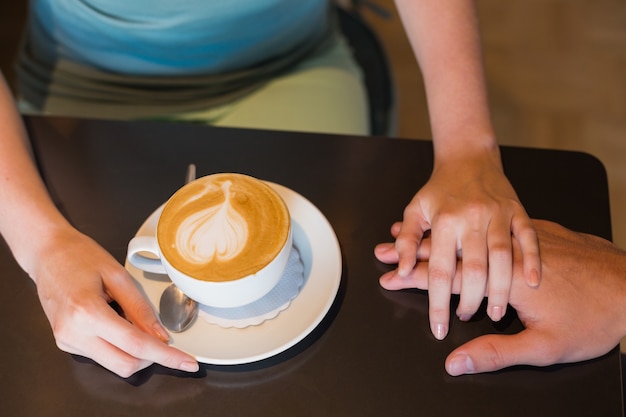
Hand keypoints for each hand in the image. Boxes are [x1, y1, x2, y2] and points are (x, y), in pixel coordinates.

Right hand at [30, 226, 198, 377]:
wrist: (47, 254)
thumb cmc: (80, 256)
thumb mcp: (119, 276)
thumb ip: (141, 309)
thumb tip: (161, 336)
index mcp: (87, 313)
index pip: (136, 345)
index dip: (166, 356)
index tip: (188, 362)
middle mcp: (73, 333)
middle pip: (126, 365)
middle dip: (151, 357)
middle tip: (164, 339)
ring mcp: (66, 341)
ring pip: (114, 364)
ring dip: (134, 351)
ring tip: (129, 317)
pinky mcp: (65, 343)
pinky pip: (101, 355)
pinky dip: (118, 345)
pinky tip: (115, 320)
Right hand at [378, 220, 625, 374]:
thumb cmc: (592, 320)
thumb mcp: (545, 347)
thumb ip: (496, 353)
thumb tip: (455, 363)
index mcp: (502, 280)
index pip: (446, 277)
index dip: (413, 277)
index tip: (388, 274)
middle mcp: (503, 253)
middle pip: (448, 251)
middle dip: (411, 252)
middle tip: (384, 250)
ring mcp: (518, 239)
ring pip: (466, 236)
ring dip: (434, 237)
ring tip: (408, 234)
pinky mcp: (534, 232)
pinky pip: (488, 229)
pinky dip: (466, 231)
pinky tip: (456, 230)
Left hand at [391, 152, 539, 338]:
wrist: (468, 156)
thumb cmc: (438, 189)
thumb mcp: (415, 210)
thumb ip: (407, 241)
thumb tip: (400, 270)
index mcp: (444, 221)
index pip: (439, 271)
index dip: (438, 303)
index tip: (438, 328)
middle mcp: (472, 218)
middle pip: (473, 270)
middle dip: (470, 301)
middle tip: (466, 317)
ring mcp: (498, 214)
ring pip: (503, 259)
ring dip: (500, 290)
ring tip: (495, 313)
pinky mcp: (518, 210)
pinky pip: (529, 238)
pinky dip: (533, 260)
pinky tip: (532, 282)